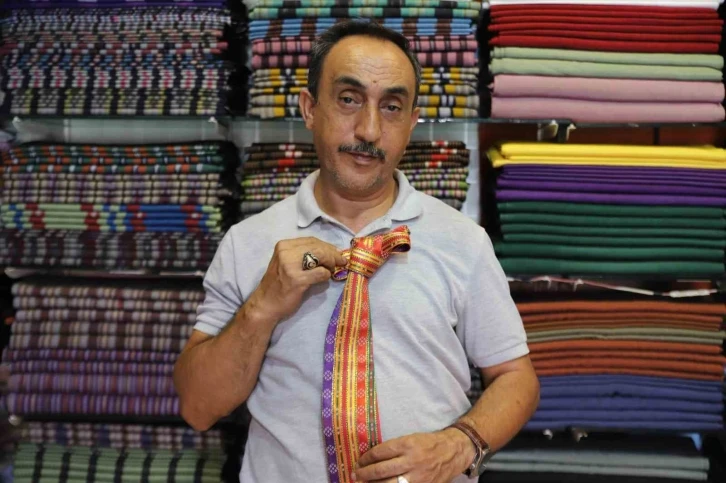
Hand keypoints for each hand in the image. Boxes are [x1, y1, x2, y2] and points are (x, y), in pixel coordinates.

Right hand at [247, 237, 346, 323]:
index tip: (337, 252)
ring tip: (333, 270)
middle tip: (341, 261)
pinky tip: (324, 279)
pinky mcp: (297, 280)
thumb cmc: (278, 284)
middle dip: (333, 254)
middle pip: (318, 247)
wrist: (265, 304)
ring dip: (331, 263)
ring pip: (321, 256)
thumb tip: (330, 251)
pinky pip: (321, 273)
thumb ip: (303, 255)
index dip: (327, 246)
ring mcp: (290, 266)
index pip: (311, 240)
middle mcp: (285, 252)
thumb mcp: (286, 262)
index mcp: (283, 246)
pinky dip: (326, 275)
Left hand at [353, 429, 473, 482]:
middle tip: (355, 475)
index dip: (366, 458)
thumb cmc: (428, 443)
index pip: (380, 452)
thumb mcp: (411, 439)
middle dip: (365, 474)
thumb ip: (394, 448)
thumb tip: (372, 458)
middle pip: (381, 470)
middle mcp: (411, 460)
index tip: (359, 461)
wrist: (452, 452)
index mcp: (407, 444)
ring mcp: (417, 477)